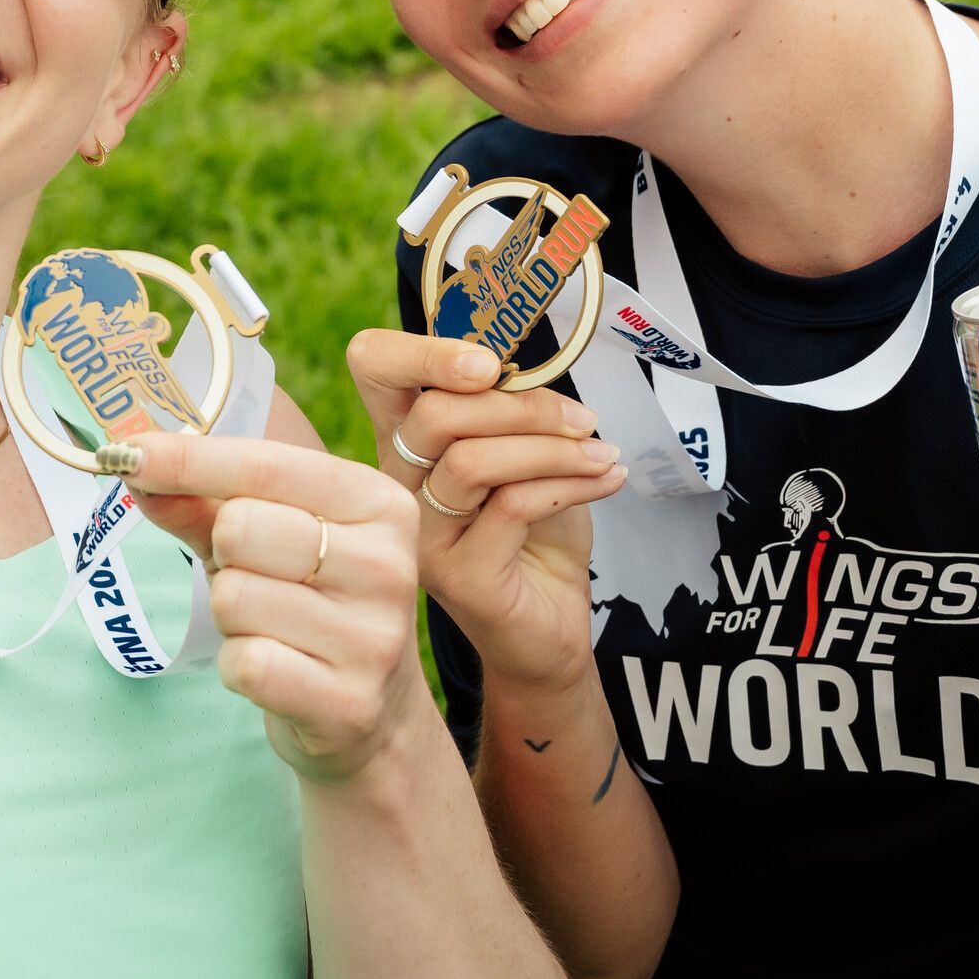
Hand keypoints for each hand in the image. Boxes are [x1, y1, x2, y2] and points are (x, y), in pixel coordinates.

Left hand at [122, 434, 440, 784]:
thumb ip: (202, 502)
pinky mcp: (349, 702)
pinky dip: (238, 667)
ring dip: (229, 617)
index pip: (264, 464)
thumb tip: (135, 466)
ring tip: (269, 630)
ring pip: (234, 597)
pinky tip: (274, 671)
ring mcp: (373, 636)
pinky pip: (246, 663)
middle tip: (255, 583)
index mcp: (377, 503)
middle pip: (240, 529)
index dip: (186, 459)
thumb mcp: (265, 542)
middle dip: (222, 558)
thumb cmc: (308, 605)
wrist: (374, 714)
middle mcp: (387, 563)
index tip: (126, 453)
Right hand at [347, 330, 624, 693]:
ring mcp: (420, 534)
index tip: (489, 362)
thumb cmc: (534, 535)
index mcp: (406, 441)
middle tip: (582, 420)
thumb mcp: (525, 455)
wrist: (550, 627)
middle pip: (433, 414)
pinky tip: (605, 481)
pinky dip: (568, 485)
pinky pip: (510, 506)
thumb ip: (512, 411)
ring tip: (601, 454)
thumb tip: (534, 370)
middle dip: (521, 406)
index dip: (420, 351)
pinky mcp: (457, 574)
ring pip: (471, 461)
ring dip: (551, 449)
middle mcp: (397, 485)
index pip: (373, 369)